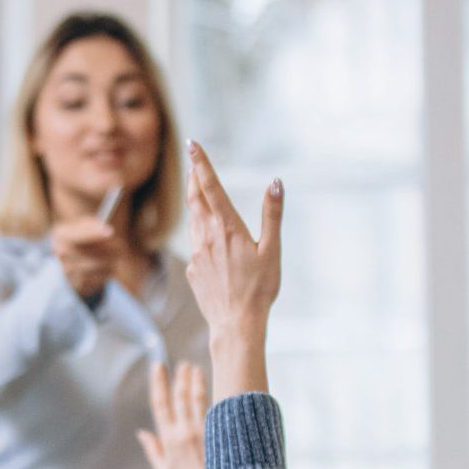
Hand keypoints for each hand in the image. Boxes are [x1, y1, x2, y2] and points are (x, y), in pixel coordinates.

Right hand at [51, 215, 125, 300]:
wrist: (74, 257)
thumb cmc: (83, 237)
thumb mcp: (86, 225)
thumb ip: (94, 226)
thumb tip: (108, 232)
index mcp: (61, 236)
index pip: (77, 236)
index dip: (94, 234)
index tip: (110, 232)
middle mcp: (61, 254)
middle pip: (88, 253)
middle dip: (107, 249)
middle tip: (120, 245)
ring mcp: (68, 271)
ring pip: (95, 266)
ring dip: (110, 260)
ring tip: (115, 254)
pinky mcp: (78, 284)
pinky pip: (98, 278)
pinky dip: (107, 271)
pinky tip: (108, 264)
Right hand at [136, 361, 210, 468]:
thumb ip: (154, 450)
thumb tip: (142, 433)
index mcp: (169, 440)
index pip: (160, 404)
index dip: (158, 383)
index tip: (158, 367)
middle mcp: (184, 433)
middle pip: (179, 396)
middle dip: (179, 377)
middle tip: (182, 365)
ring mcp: (203, 432)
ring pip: (197, 398)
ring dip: (195, 381)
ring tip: (195, 368)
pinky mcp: (219, 434)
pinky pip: (215, 408)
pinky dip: (212, 394)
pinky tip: (214, 383)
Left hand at [182, 141, 281, 395]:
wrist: (236, 323)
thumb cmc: (259, 288)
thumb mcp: (272, 249)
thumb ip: (272, 214)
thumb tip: (275, 183)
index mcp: (227, 227)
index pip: (210, 186)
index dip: (200, 163)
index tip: (192, 144)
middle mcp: (207, 237)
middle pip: (195, 199)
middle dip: (194, 177)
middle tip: (192, 161)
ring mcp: (197, 254)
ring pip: (192, 220)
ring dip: (193, 201)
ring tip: (195, 188)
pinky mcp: (193, 270)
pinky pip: (195, 244)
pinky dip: (199, 232)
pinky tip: (206, 237)